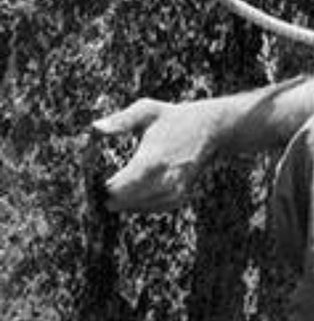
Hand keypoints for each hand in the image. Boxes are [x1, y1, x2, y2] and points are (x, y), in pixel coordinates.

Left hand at [92, 98, 229, 213]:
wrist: (210, 129)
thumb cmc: (175, 118)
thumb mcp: (147, 110)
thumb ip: (120, 120)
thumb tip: (95, 128)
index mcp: (152, 160)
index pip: (118, 188)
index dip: (101, 187)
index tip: (95, 177)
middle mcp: (164, 180)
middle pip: (123, 202)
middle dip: (108, 195)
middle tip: (101, 183)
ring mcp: (173, 191)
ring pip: (136, 208)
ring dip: (122, 200)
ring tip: (115, 186)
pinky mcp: (178, 197)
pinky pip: (149, 209)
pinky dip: (137, 204)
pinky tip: (132, 192)